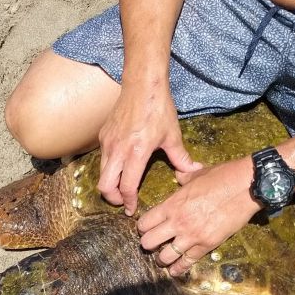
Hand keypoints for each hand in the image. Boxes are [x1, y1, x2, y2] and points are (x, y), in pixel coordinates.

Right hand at [97, 80, 200, 214]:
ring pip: (101, 174)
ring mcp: (108, 143)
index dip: (128, 202)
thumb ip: (181, 158)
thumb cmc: (159, 109)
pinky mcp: (103, 136)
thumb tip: (193, 171)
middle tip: (122, 201)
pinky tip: (120, 166)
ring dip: (109, 184)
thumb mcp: (172, 135)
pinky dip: (109, 168)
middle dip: (112, 198)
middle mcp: (118, 150)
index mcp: (136, 153)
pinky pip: (103, 159)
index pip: (126, 187)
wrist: (142, 85)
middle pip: (105, 186)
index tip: (132, 209)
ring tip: (120, 187)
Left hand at [137, 156, 260, 275]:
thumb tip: (178, 174)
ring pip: (164, 256)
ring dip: (161, 258)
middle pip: (148, 242)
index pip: (145, 222)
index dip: (142, 227)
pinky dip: (179, 268)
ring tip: (162, 258)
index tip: (145, 228)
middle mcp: (177, 222)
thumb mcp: (197, 175)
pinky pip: (187, 262)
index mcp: (172, 204)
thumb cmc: (222, 176)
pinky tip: (174, 271)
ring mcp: (192, 236)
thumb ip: (183, 178)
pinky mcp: (207, 245)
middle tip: (152, 243)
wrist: (247, 186)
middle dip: (147, 244)